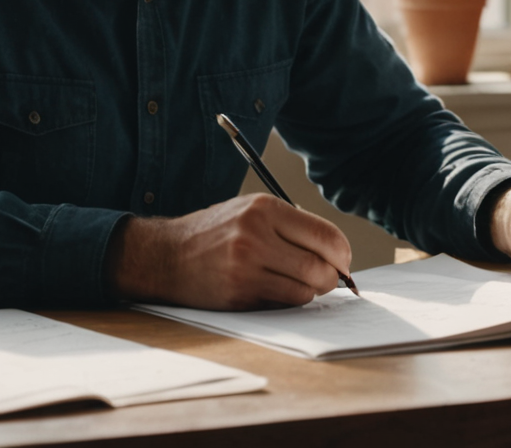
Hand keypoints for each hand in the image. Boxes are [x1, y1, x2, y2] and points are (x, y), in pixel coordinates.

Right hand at [104, 194, 353, 309]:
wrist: (166, 255)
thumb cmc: (216, 233)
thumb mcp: (250, 211)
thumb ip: (291, 226)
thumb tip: (337, 253)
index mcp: (264, 208)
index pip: (325, 234)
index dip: (342, 253)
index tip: (343, 261)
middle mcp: (255, 234)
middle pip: (320, 266)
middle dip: (332, 278)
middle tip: (328, 279)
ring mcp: (245, 266)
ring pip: (305, 289)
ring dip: (311, 291)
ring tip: (300, 284)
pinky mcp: (238, 293)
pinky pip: (283, 303)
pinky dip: (289, 300)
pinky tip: (277, 290)